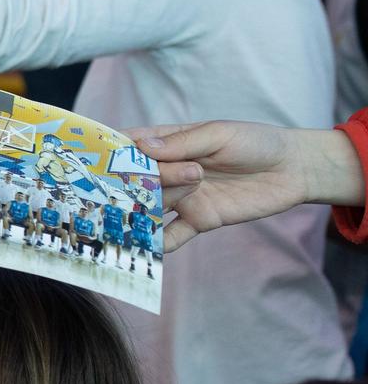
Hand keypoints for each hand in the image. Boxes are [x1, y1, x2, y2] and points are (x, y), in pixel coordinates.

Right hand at [129, 121, 360, 250]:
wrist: (293, 170)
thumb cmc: (255, 142)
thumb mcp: (219, 135)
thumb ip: (182, 143)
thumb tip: (142, 148)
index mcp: (169, 144)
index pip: (130, 148)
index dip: (109, 153)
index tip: (90, 158)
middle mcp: (168, 172)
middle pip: (137, 180)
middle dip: (131, 183)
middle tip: (133, 186)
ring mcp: (181, 198)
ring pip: (151, 207)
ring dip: (144, 210)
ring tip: (138, 213)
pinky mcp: (198, 220)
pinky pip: (172, 235)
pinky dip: (158, 243)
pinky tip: (145, 248)